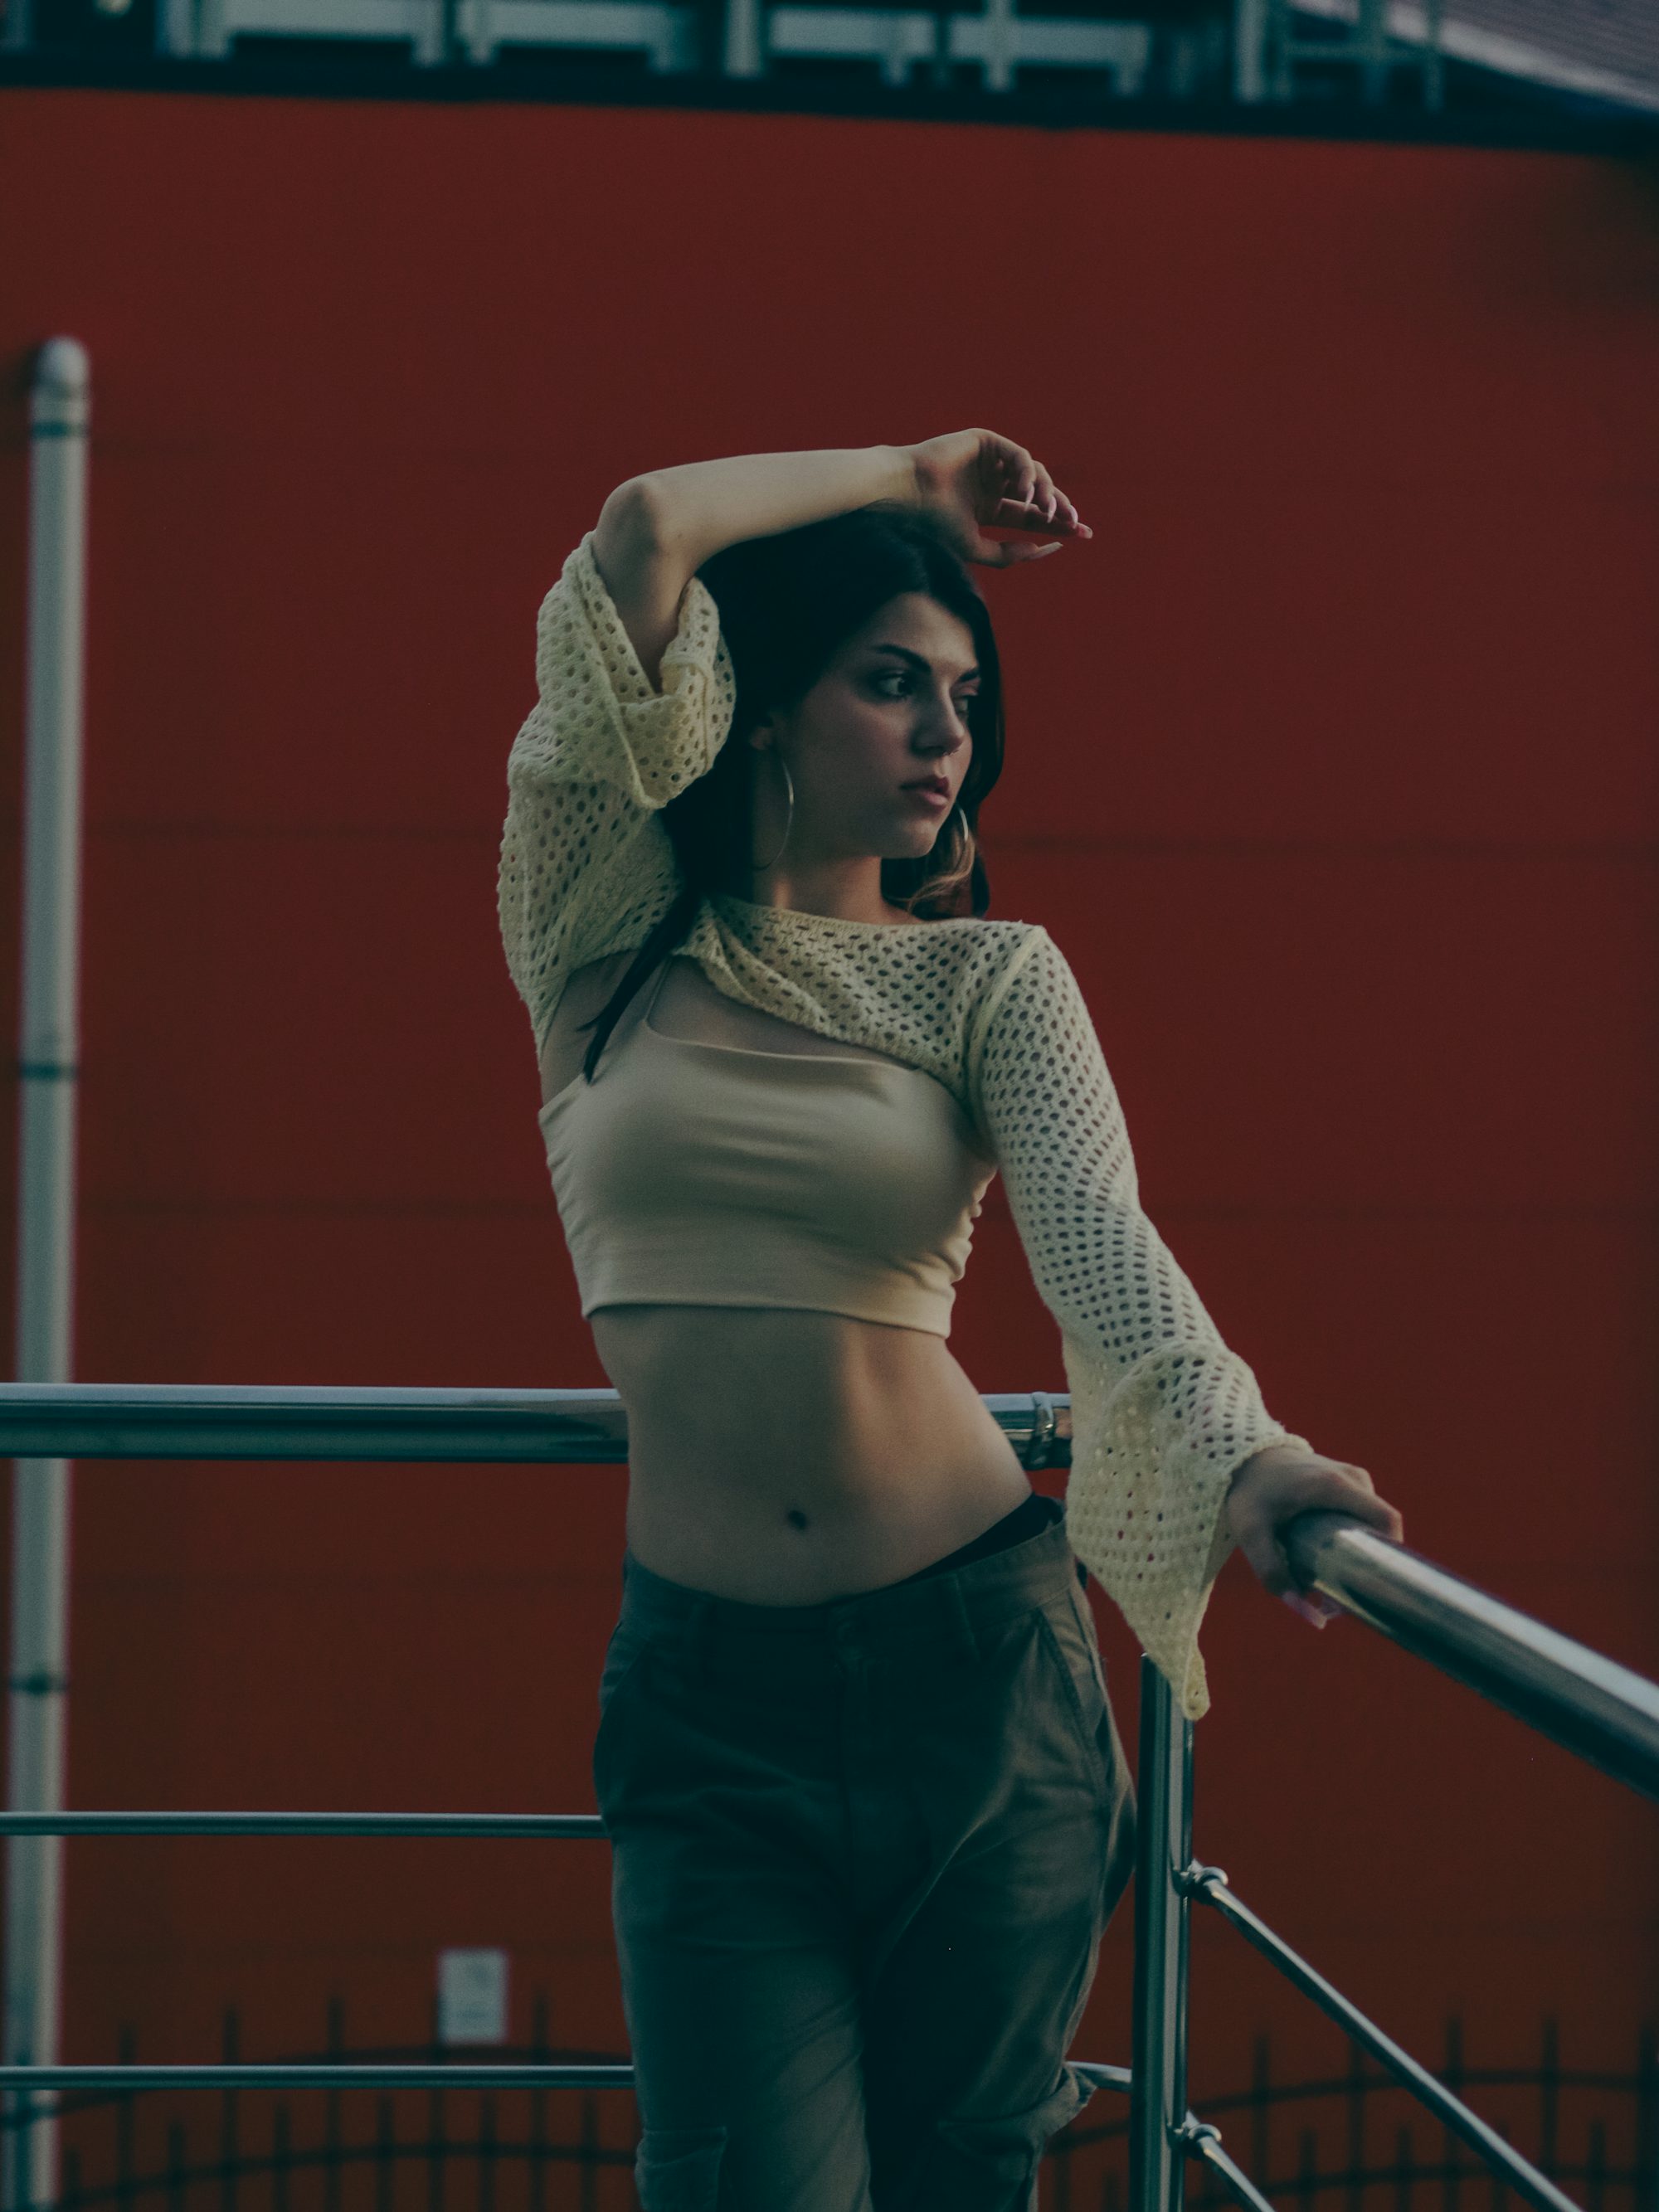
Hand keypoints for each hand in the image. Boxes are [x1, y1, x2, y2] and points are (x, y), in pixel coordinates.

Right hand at [901, 429, 1091, 567]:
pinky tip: (1025, 493)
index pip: (1031, 516)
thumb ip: (1006, 553)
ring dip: (1045, 492)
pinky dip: (1026, 472)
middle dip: (1061, 508)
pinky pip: (1018, 455)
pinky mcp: (986, 441)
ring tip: (1045, 511)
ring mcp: (990, 461)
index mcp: (989, 507)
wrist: (907, 493)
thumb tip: (1043, 547)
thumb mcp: (973, 546)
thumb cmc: (933, 520)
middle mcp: (993, 483)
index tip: (1082, 534)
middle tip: (1075, 523)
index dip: (1057, 524)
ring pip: (1034, 473)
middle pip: (1038, 494)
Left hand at [1223, 1444, 1403, 1627]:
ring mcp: (1353, 1476)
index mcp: (1335, 1486)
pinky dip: (1355, 1536)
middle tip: (1343, 1593)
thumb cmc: (1248, 1493)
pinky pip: (1364, 1512)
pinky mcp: (1348, 1481)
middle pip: (1381, 1527)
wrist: (1244, 1458)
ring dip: (1361, 1551)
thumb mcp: (1251, 1533)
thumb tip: (1308, 1613)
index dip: (1390, 1554)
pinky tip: (1331, 1556)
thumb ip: (1272, 1572)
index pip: (1386, 1520)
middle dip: (1369, 1562)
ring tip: (1331, 1578)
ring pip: (1372, 1523)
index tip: (1371, 1584)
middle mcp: (1351, 1477)